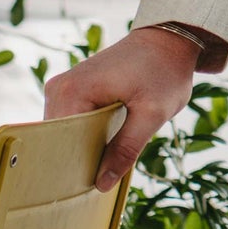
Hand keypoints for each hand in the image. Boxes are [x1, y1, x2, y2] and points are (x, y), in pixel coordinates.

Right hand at [45, 25, 200, 189]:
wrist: (168, 40)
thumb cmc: (164, 72)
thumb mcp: (151, 114)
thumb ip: (126, 149)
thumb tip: (102, 183)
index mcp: (72, 92)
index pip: (60, 143)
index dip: (74, 167)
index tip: (87, 188)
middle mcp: (59, 88)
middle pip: (59, 139)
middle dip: (79, 160)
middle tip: (101, 181)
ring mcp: (64, 87)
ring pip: (66, 133)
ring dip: (84, 148)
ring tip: (104, 164)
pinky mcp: (74, 88)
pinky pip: (73, 122)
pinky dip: (87, 136)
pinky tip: (104, 147)